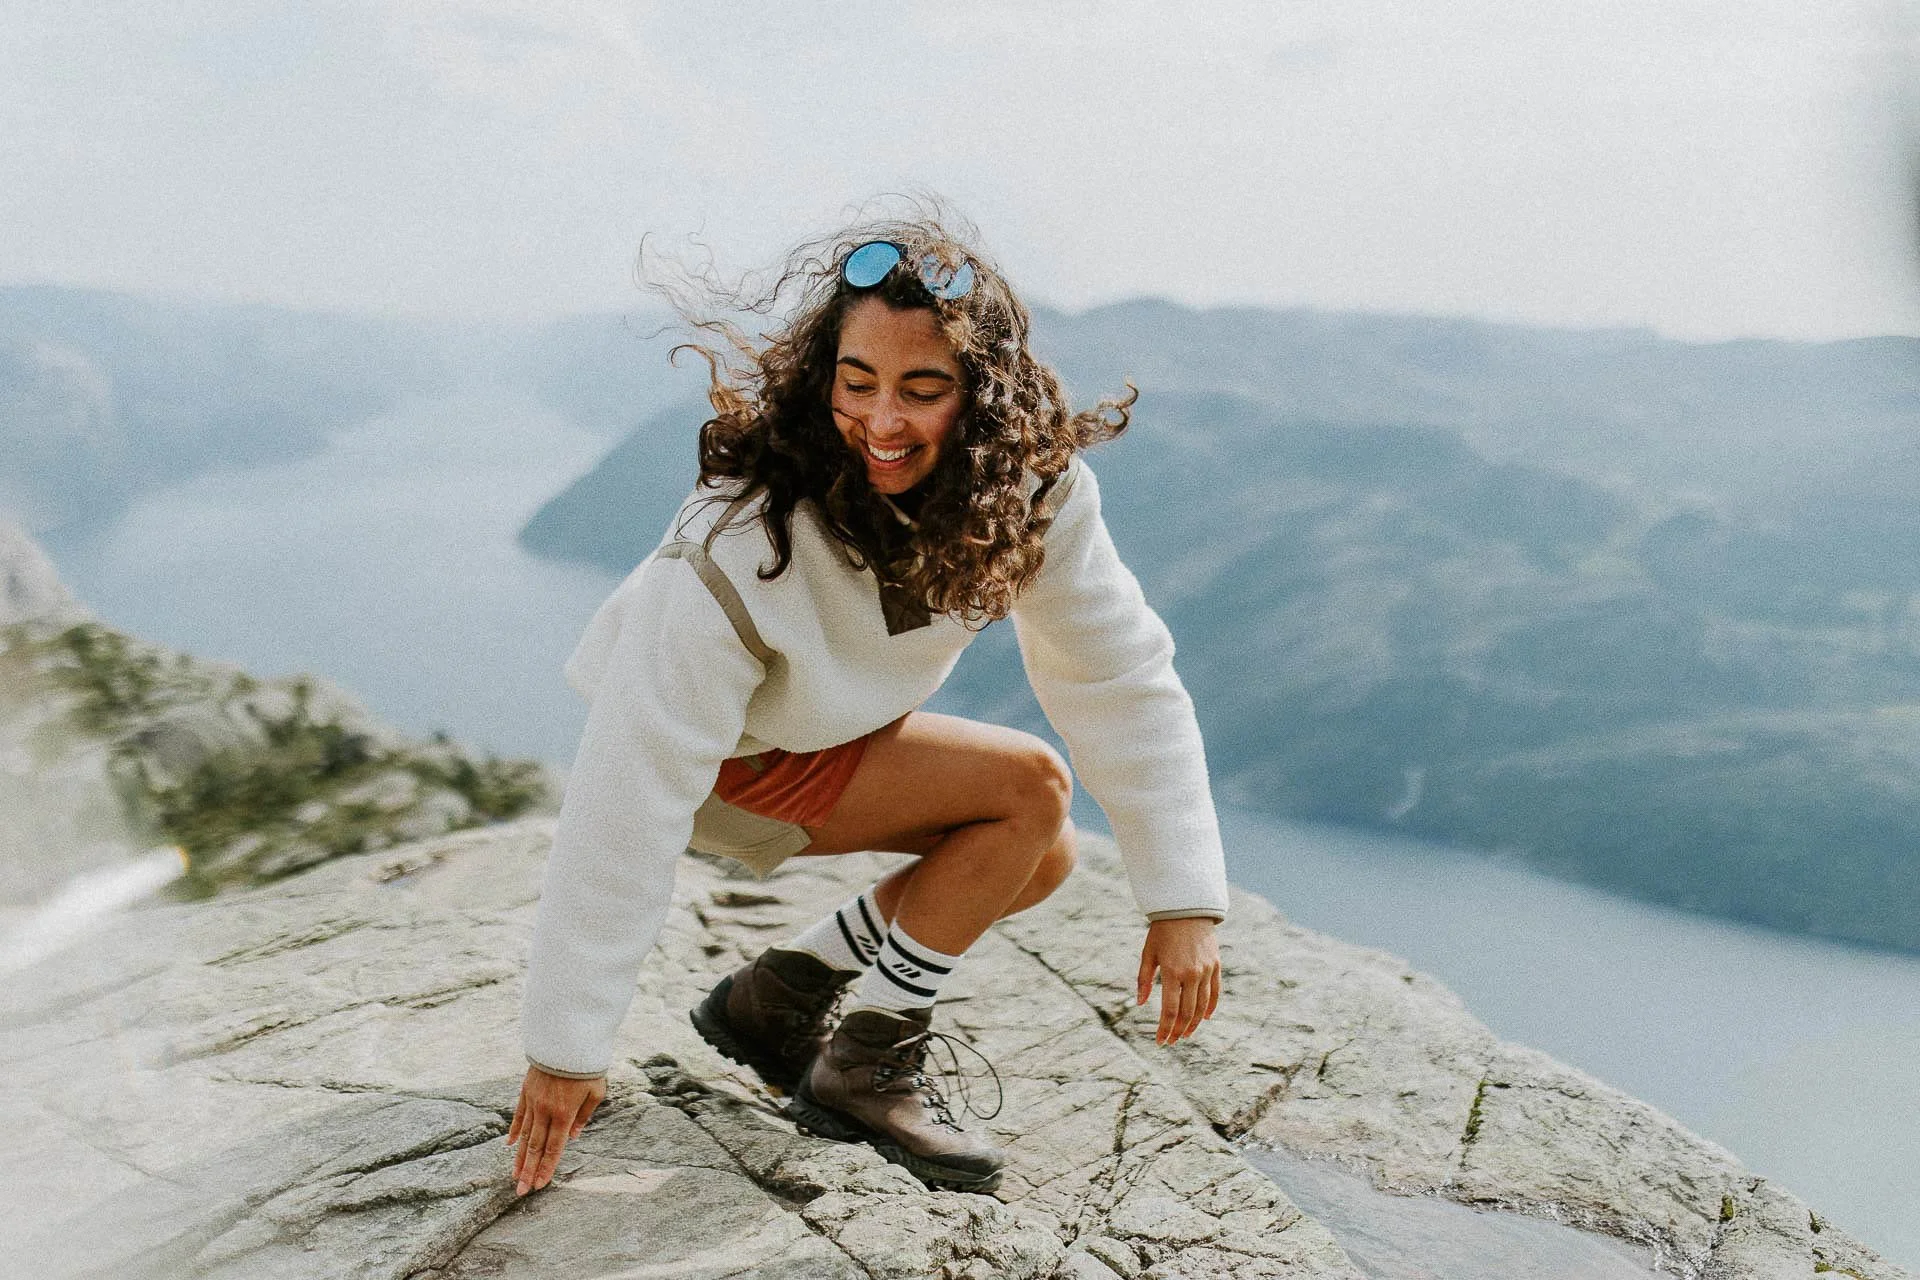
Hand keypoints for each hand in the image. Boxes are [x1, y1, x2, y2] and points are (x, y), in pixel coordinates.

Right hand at [506, 1065, 605, 1194]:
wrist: (567, 1040)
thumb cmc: (587, 1067)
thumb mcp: (596, 1092)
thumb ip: (584, 1116)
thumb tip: (573, 1137)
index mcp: (564, 1114)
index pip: (553, 1148)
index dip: (546, 1168)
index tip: (539, 1186)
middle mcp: (545, 1111)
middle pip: (535, 1147)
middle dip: (528, 1171)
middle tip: (520, 1191)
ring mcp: (533, 1101)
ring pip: (524, 1136)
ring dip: (519, 1157)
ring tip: (514, 1175)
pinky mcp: (526, 1091)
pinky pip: (519, 1115)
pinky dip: (515, 1131)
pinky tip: (510, 1145)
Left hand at [1135, 917, 1220, 1044]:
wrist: (1186, 909)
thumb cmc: (1162, 932)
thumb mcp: (1148, 954)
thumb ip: (1144, 980)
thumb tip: (1140, 1004)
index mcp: (1172, 972)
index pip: (1170, 1011)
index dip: (1165, 1029)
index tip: (1160, 1041)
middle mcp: (1192, 974)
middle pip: (1187, 1013)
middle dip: (1179, 1030)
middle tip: (1172, 1041)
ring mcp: (1206, 971)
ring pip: (1202, 1006)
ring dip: (1194, 1023)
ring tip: (1186, 1034)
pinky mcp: (1216, 966)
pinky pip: (1215, 992)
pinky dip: (1211, 1007)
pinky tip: (1205, 1018)